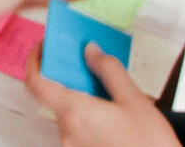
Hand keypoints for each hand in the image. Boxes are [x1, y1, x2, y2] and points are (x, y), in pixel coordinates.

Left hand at [25, 43, 179, 146]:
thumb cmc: (150, 145)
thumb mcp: (134, 100)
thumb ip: (109, 71)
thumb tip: (91, 51)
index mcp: (74, 113)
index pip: (36, 83)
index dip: (35, 61)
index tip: (43, 47)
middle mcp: (67, 133)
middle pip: (55, 97)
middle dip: (69, 78)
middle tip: (88, 63)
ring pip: (68, 114)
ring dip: (82, 99)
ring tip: (109, 91)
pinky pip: (78, 129)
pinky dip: (88, 116)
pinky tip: (112, 114)